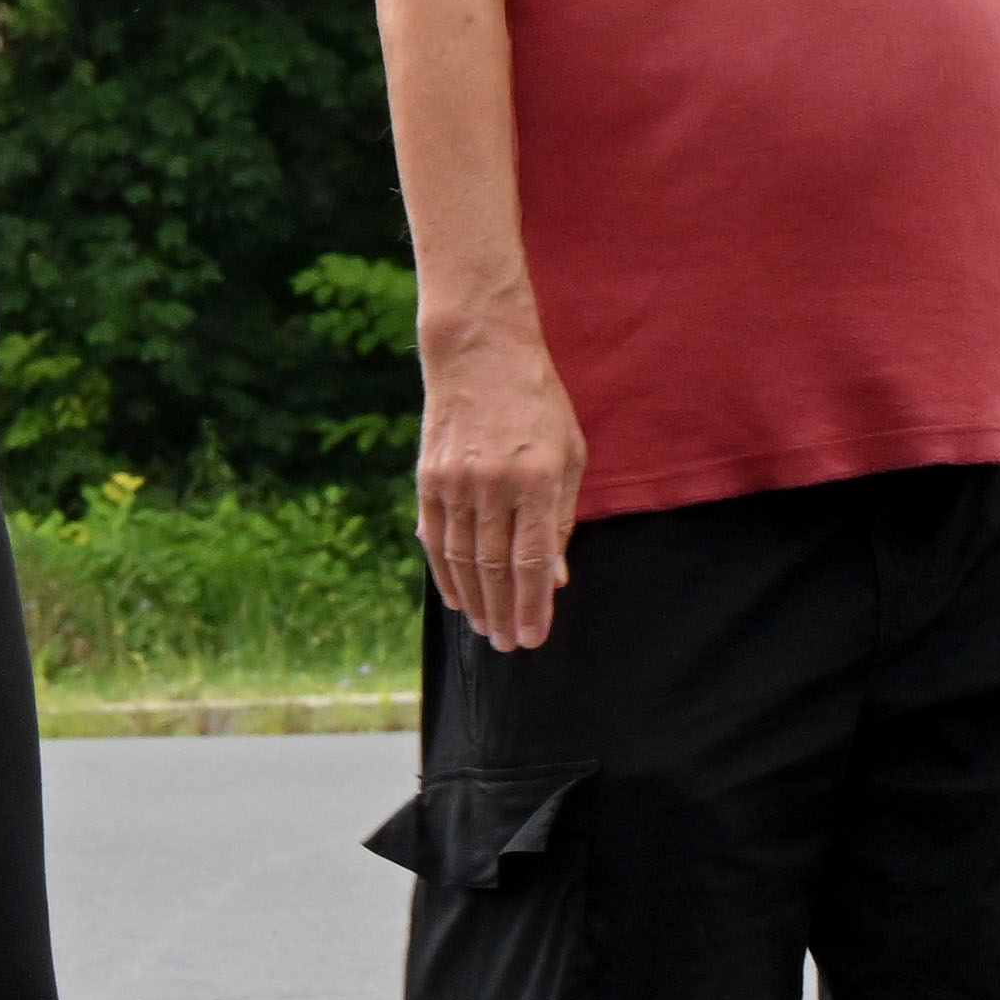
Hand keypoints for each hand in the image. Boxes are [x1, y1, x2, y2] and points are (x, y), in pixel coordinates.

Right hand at [416, 321, 585, 651]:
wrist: (479, 353)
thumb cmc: (537, 404)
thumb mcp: (570, 454)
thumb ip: (563, 518)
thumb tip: (555, 578)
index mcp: (539, 478)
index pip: (534, 560)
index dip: (534, 605)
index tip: (534, 638)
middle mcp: (495, 484)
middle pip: (495, 568)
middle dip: (505, 614)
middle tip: (511, 646)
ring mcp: (456, 481)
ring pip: (462, 560)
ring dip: (475, 602)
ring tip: (487, 630)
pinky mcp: (429, 478)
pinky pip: (435, 539)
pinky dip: (445, 574)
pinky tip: (457, 599)